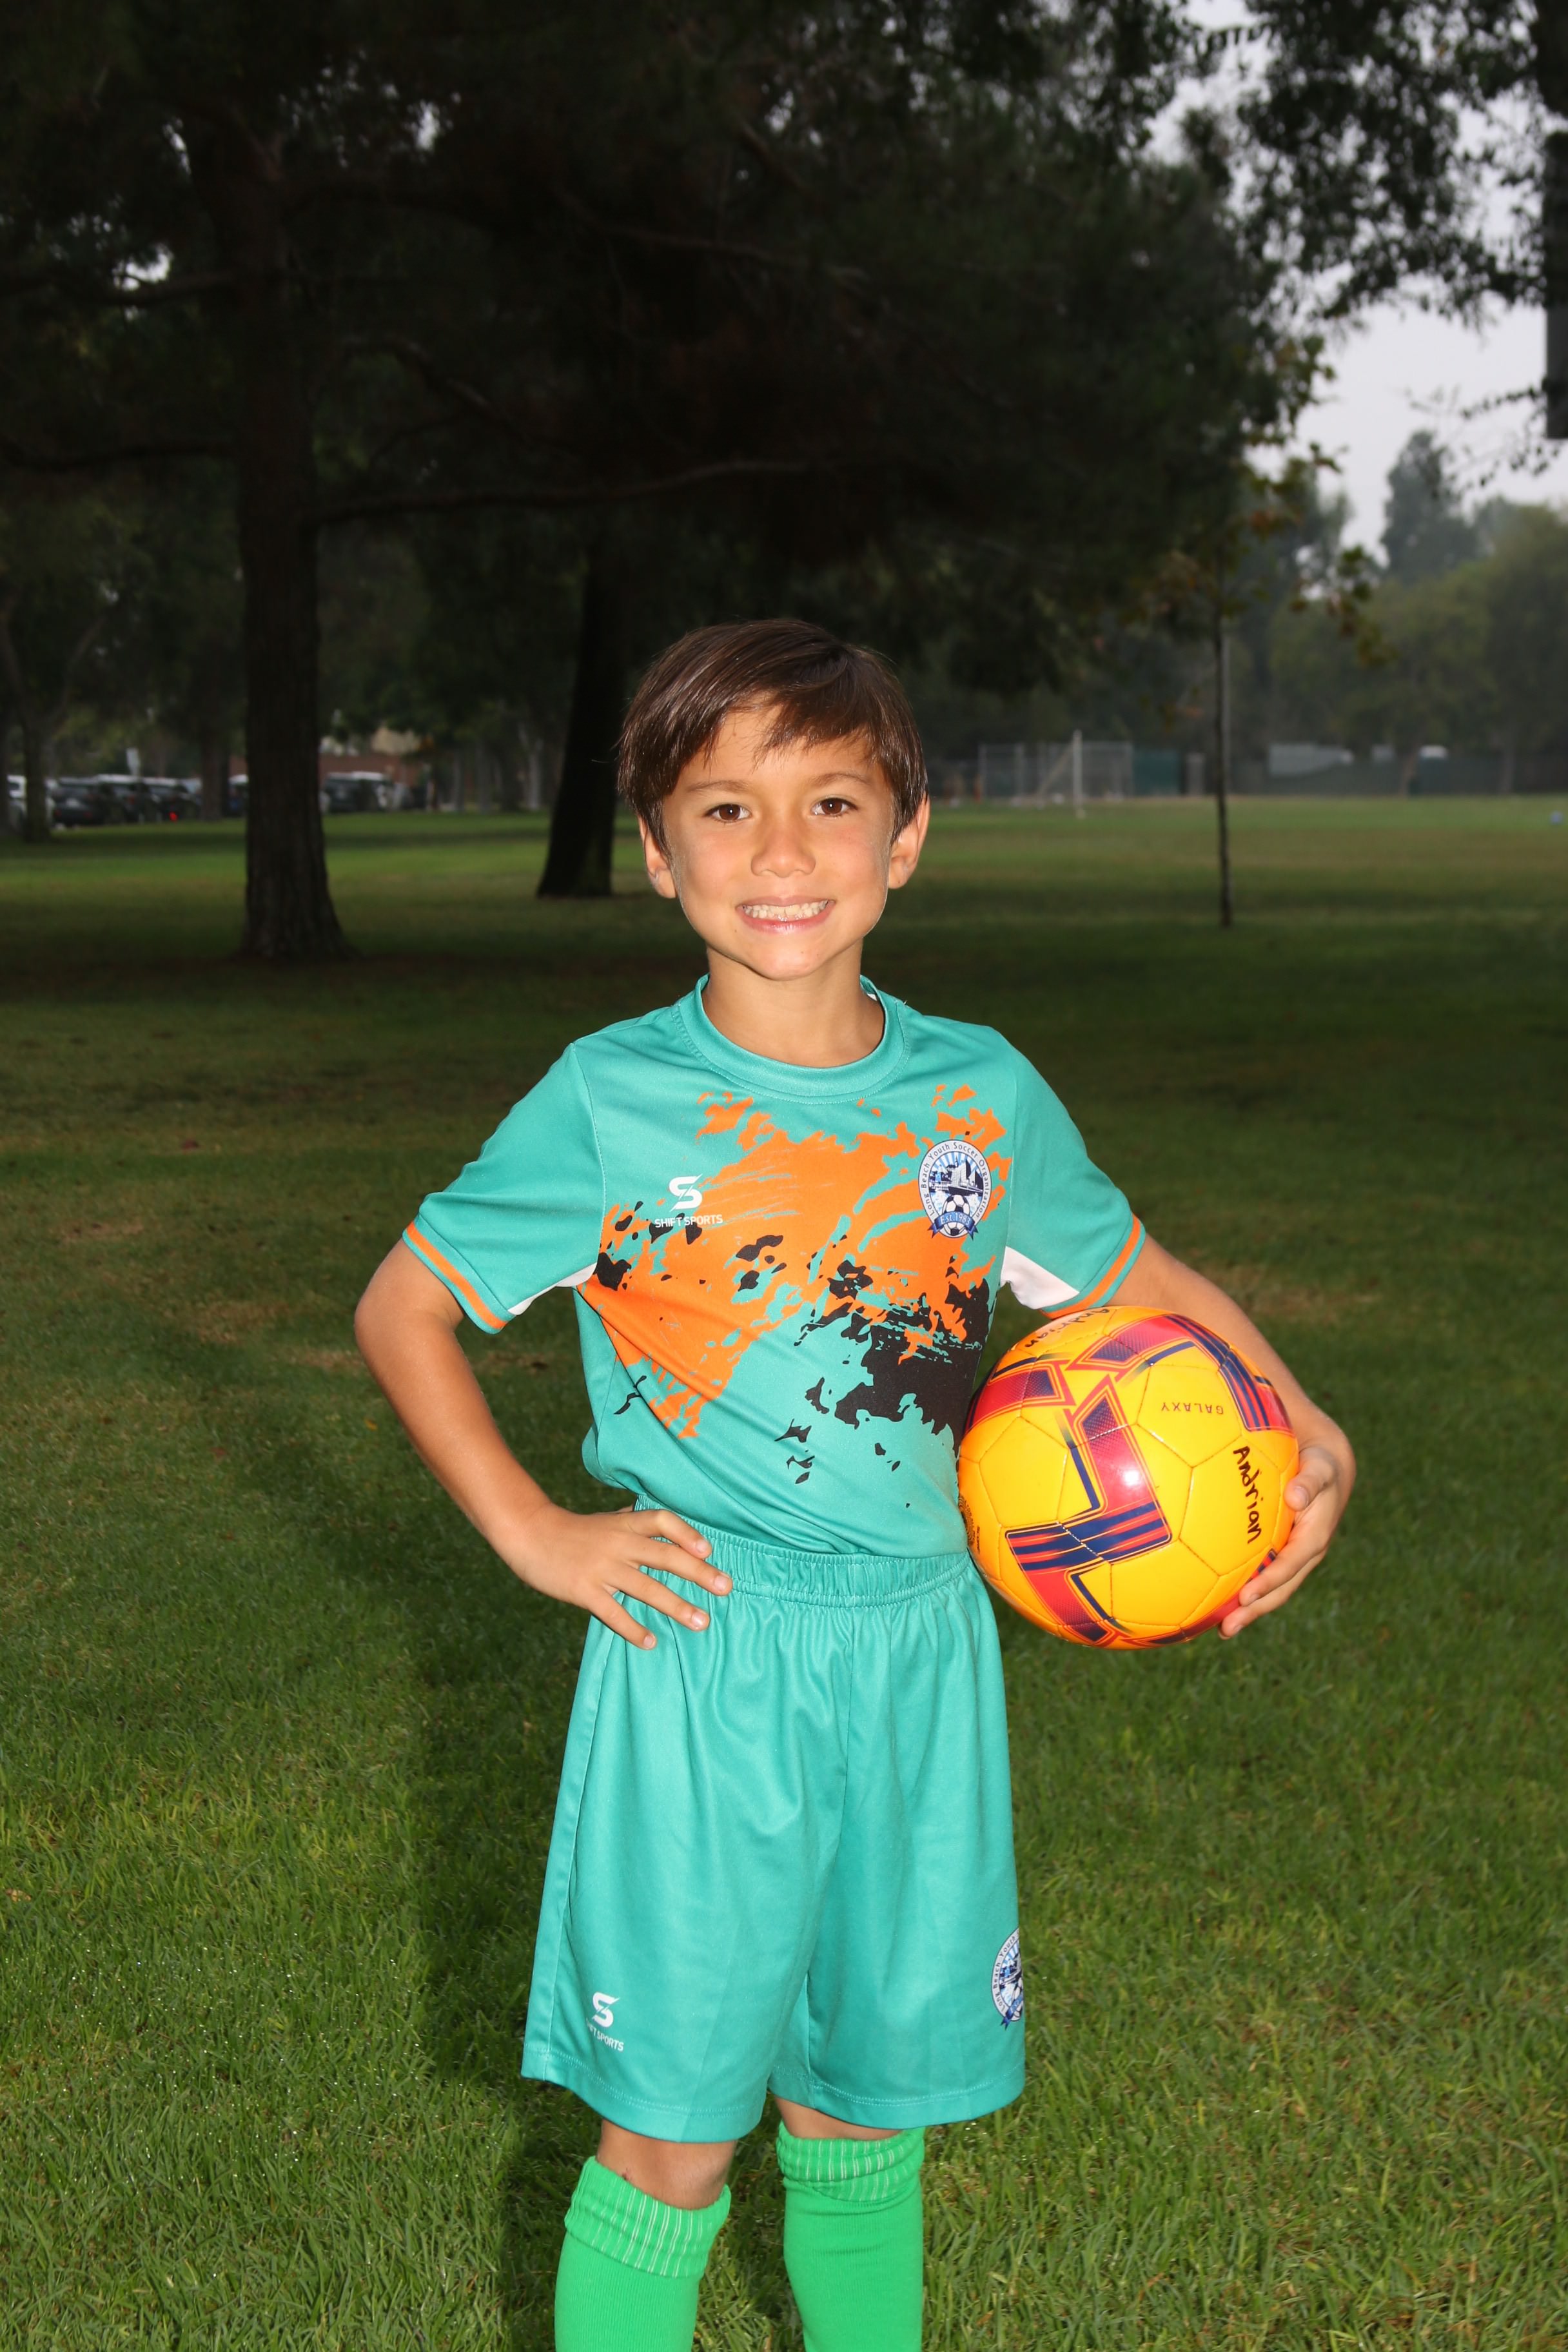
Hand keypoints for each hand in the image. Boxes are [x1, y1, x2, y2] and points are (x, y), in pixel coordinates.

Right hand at [497, 1501, 730, 1648]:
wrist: (529, 1534)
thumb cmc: (573, 1530)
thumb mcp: (606, 1521)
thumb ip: (633, 1523)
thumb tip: (663, 1526)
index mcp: (624, 1525)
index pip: (662, 1521)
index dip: (687, 1534)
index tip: (709, 1551)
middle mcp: (617, 1544)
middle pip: (665, 1556)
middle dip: (698, 1573)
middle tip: (725, 1588)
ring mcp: (601, 1567)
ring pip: (646, 1587)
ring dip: (676, 1606)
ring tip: (701, 1622)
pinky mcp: (583, 1590)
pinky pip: (613, 1612)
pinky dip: (633, 1628)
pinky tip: (650, 1643)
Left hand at [1219, 1433, 1353, 1638]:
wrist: (1326, 1470)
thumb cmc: (1320, 1467)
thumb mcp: (1321, 1470)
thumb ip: (1310, 1481)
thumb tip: (1295, 1496)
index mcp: (1313, 1539)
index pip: (1289, 1566)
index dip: (1269, 1582)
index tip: (1246, 1597)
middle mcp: (1302, 1556)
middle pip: (1278, 1590)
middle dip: (1254, 1610)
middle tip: (1227, 1628)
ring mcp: (1290, 1558)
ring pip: (1269, 1589)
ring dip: (1246, 1609)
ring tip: (1218, 1629)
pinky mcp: (1278, 1554)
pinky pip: (1259, 1574)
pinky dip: (1239, 1588)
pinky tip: (1212, 1597)